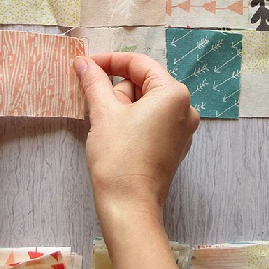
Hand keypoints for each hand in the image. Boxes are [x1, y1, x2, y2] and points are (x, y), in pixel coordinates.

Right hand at [74, 53, 199, 268]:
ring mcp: (182, 129)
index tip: (86, 64)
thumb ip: (94, 82)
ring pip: (145, 102)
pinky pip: (151, 120)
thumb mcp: (103, 113)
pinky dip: (132, 120)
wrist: (129, 207)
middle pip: (143, 82)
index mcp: (174, 94)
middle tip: (98, 109)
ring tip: (107, 128)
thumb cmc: (119, 158)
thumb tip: (83, 62)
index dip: (110, 61)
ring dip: (122, 106)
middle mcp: (185, 108)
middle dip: (117, 91)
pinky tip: (116, 136)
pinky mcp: (174, 146)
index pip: (139, 63)